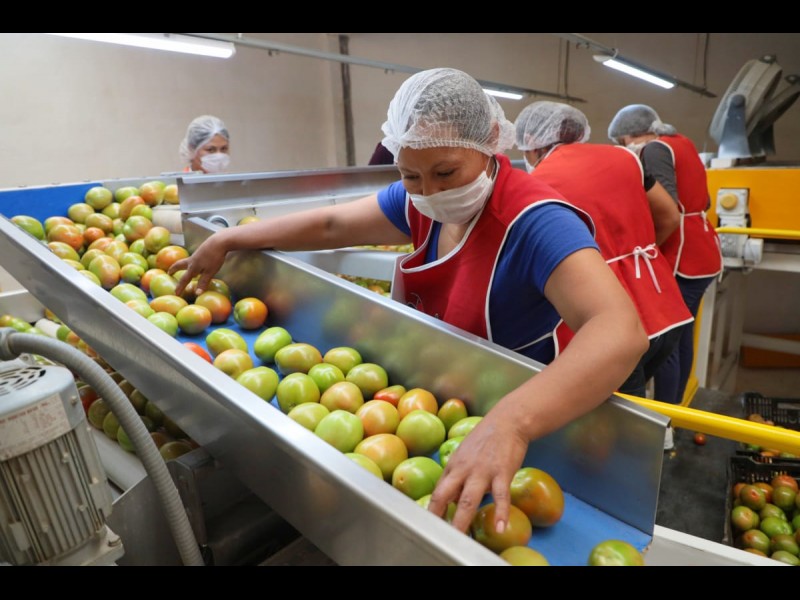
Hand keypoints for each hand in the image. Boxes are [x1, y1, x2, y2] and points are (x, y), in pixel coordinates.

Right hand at [168, 233, 227, 296]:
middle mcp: (192, 260)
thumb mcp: (210, 272)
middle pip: (179, 265)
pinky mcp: (202, 250)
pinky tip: (197, 262)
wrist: (219, 242)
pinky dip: (190, 261)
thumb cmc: (214, 257)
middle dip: (173, 269)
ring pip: (186, 261)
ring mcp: (196, 254)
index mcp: (193, 267)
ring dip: (181, 264)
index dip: (180, 287)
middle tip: (169, 272)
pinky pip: (193, 258)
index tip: (175, 293)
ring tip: (181, 267)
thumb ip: (203, 282)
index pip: (184, 279)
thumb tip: (197, 294)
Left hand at [427, 408, 528, 533]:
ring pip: (468, 500)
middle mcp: (463, 469)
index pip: (437, 492)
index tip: (430, 527)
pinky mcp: (502, 472)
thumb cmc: (485, 440)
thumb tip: (448, 500)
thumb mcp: (463, 455)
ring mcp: (482, 471)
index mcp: (453, 466)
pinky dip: (501, 513)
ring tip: (461, 539)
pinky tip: (500, 527)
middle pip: (445, 496)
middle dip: (440, 518)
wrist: (508, 421)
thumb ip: (455, 477)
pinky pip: (501, 496)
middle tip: (438, 537)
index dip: (432, 511)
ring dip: (463, 521)